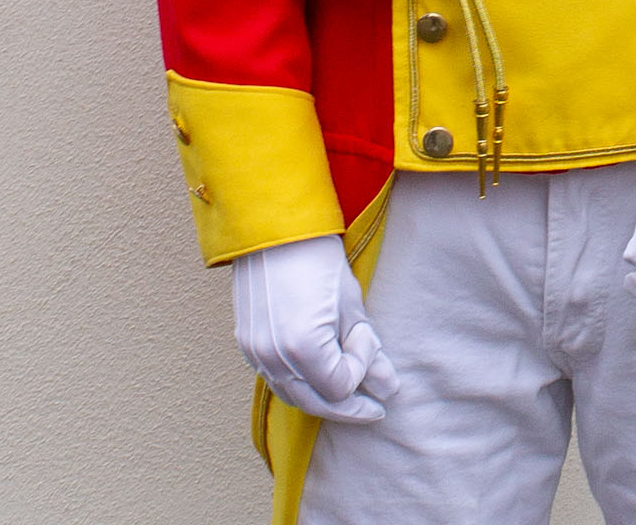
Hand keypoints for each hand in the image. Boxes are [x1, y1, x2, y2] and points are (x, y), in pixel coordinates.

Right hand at [232, 234, 398, 421]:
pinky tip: (316, 373)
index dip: (361, 366)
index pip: (341, 386)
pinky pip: (275, 379)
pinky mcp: (246, 344)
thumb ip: (369, 353)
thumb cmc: (316, 258)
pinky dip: (299, 383)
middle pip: (316, 404)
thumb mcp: (351, 304)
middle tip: (374, 407)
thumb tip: (388, 388)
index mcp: (304, 348)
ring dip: (322, 398)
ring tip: (347, 392)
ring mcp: (255, 353)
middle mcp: (274, 358)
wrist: (274, 228)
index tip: (366, 336)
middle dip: (348, 407)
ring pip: (293, 396)